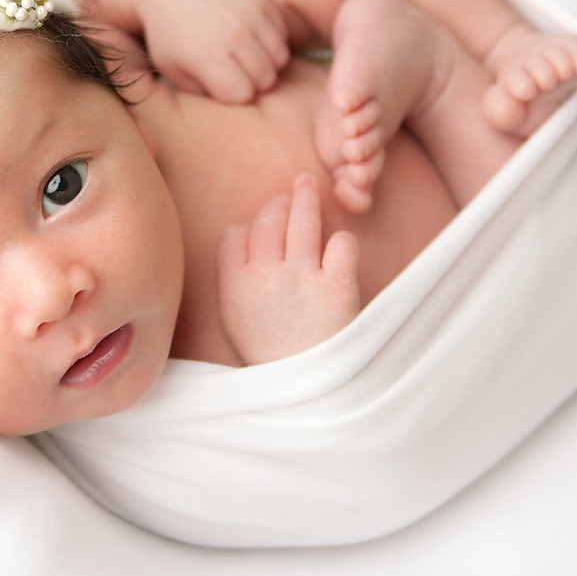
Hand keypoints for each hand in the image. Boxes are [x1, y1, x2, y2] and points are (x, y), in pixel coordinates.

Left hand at [136, 0, 291, 102]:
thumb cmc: (168, 34)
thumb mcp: (174, 71)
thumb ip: (203, 94)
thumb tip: (236, 103)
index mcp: (209, 57)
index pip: (243, 95)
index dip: (233, 95)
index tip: (221, 85)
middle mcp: (233, 34)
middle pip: (266, 79)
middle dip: (253, 82)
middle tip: (235, 72)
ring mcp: (250, 13)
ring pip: (279, 57)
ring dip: (266, 62)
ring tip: (244, 57)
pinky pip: (281, 32)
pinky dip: (271, 39)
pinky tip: (250, 36)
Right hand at [217, 174, 360, 364]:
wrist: (306, 392)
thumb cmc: (274, 356)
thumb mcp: (237, 320)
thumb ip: (235, 279)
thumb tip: (240, 233)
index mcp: (235, 286)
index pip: (236, 236)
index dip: (250, 228)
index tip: (262, 227)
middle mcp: (265, 275)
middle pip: (268, 221)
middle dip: (279, 205)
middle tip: (290, 194)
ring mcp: (301, 278)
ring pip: (302, 220)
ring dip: (305, 197)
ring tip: (308, 183)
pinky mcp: (337, 287)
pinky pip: (341, 243)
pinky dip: (341, 243)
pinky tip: (340, 251)